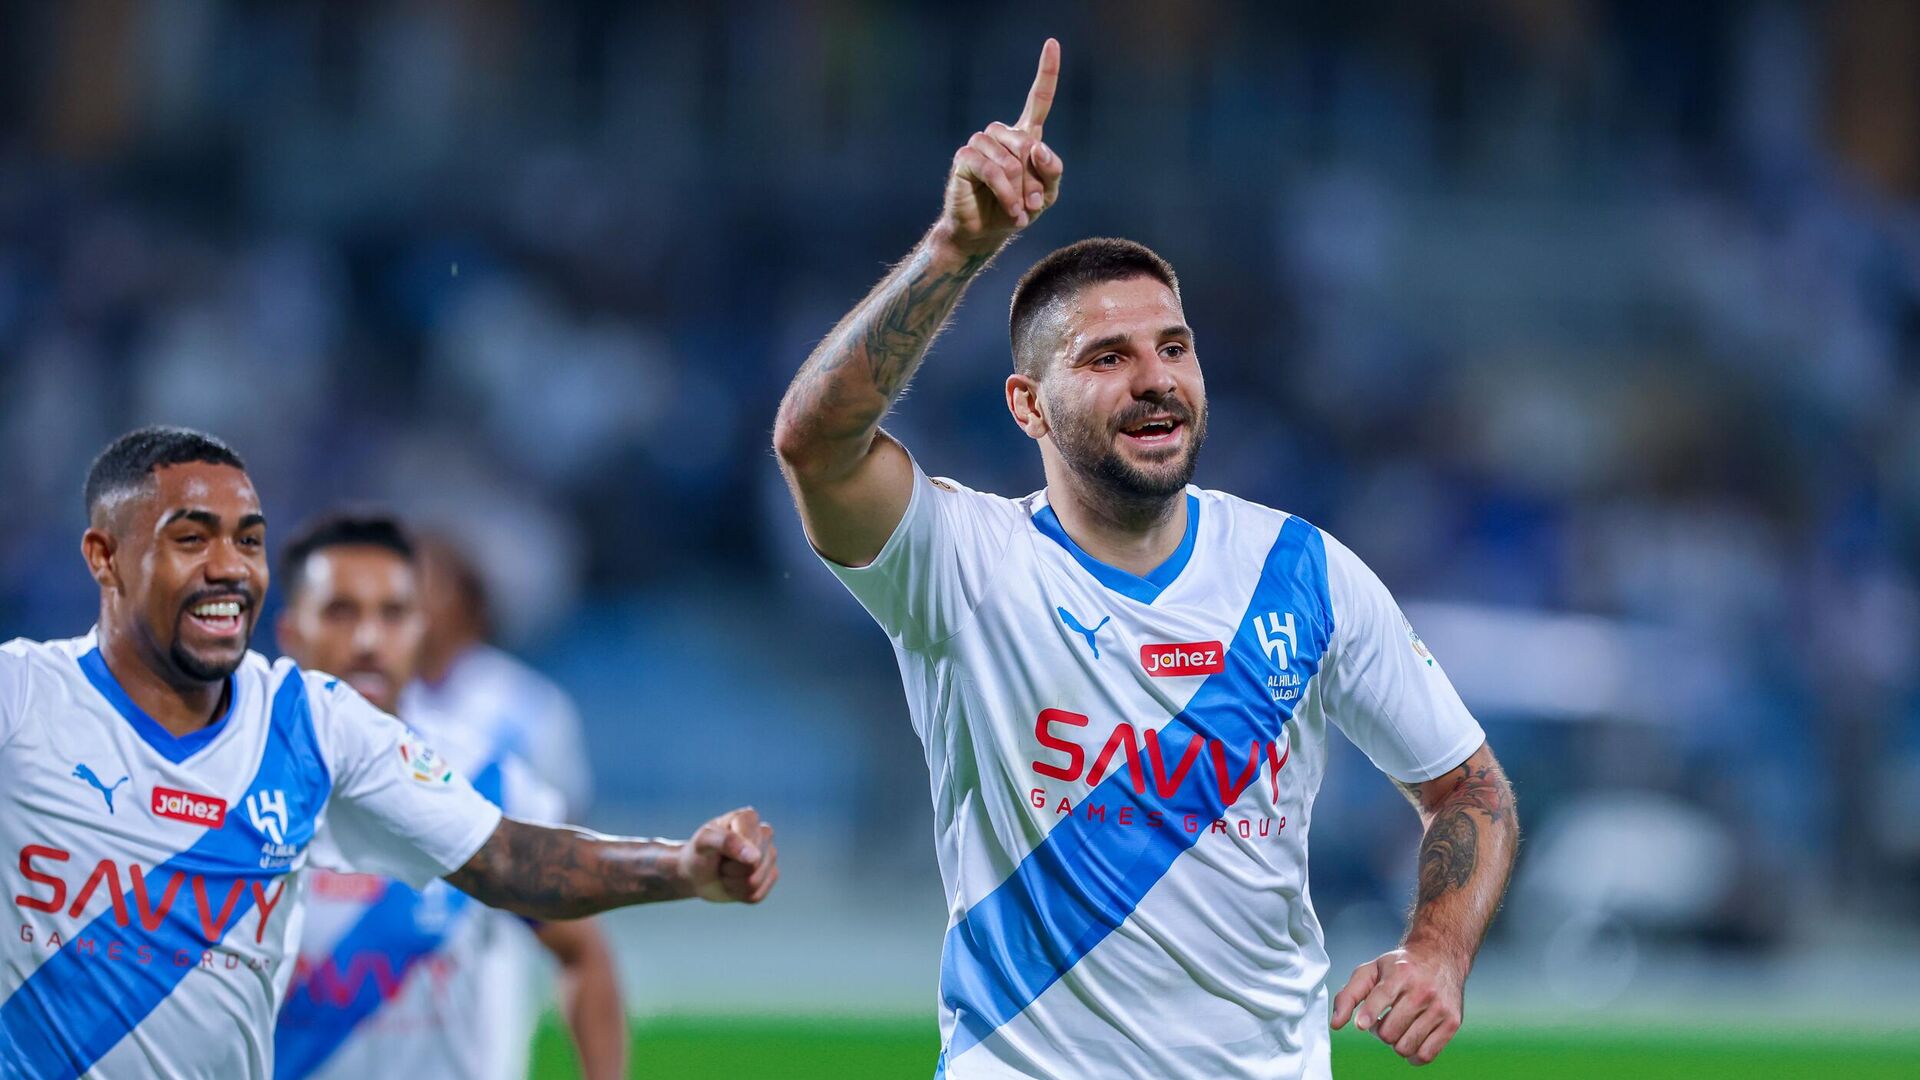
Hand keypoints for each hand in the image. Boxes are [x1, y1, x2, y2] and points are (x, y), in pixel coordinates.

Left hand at [679, 807, 778, 902]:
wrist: (696, 874)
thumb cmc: (699, 853)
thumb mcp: (703, 842)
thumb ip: (727, 841)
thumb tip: (755, 857)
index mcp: (749, 817)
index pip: (748, 842)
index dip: (729, 852)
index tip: (716, 848)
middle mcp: (764, 834)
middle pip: (753, 864)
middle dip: (730, 868)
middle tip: (720, 861)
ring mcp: (770, 856)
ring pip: (754, 882)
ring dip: (732, 883)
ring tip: (725, 872)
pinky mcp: (770, 877)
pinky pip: (756, 895)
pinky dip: (739, 894)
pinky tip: (733, 883)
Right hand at [937, 38, 1064, 256]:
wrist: (984, 233)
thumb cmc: (1016, 210)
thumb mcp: (1046, 195)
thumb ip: (1051, 171)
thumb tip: (1039, 149)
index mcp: (1024, 138)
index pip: (1038, 100)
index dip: (1046, 73)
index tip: (1052, 44)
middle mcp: (1001, 135)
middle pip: (1029, 143)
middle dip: (1035, 178)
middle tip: (1033, 205)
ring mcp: (980, 144)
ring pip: (1010, 158)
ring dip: (1019, 188)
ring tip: (1018, 210)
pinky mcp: (964, 158)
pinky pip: (991, 168)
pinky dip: (1004, 191)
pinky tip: (1009, 208)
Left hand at [1330, 946, 1464, 1066]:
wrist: (1441, 956)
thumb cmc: (1400, 967)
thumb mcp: (1371, 970)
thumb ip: (1349, 995)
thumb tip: (1336, 1024)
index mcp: (1401, 972)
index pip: (1383, 996)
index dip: (1370, 1013)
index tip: (1362, 1025)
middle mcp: (1423, 990)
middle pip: (1389, 1031)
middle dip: (1379, 1030)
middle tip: (1383, 1019)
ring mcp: (1440, 1007)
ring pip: (1405, 1046)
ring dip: (1395, 1042)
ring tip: (1397, 1027)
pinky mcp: (1452, 1022)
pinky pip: (1426, 1055)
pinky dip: (1413, 1056)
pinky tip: (1410, 1040)